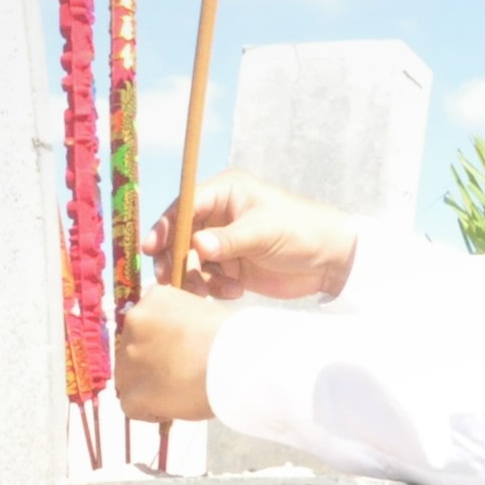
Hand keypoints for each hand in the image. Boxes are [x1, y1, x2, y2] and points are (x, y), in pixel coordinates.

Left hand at [114, 285, 231, 422]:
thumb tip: (179, 347)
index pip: (146, 326)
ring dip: (151, 388)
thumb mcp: (205, 315)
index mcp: (154, 299)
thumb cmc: (234, 338)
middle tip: (183, 376)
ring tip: (182, 393)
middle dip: (153, 365)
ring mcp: (128, 358)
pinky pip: (133, 407)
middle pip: (134, 351)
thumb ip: (182, 327)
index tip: (182, 356)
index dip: (162, 345)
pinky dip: (152, 411)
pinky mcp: (131, 391)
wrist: (236, 362)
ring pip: (130, 379)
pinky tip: (176, 407)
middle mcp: (134, 322)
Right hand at [142, 172, 356, 302]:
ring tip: (217, 290)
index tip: (153, 248)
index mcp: (225, 192)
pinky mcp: (231, 266)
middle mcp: (219, 215)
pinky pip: (207, 279)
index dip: (166, 227)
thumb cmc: (302, 230)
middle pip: (180, 236)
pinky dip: (214, 288)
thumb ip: (228, 240)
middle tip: (175, 280)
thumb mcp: (264, 232)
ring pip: (190, 261)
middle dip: (176, 259)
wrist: (331, 260)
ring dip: (197, 278)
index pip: (185, 206)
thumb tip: (196, 245)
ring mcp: (223, 242)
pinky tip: (235, 292)